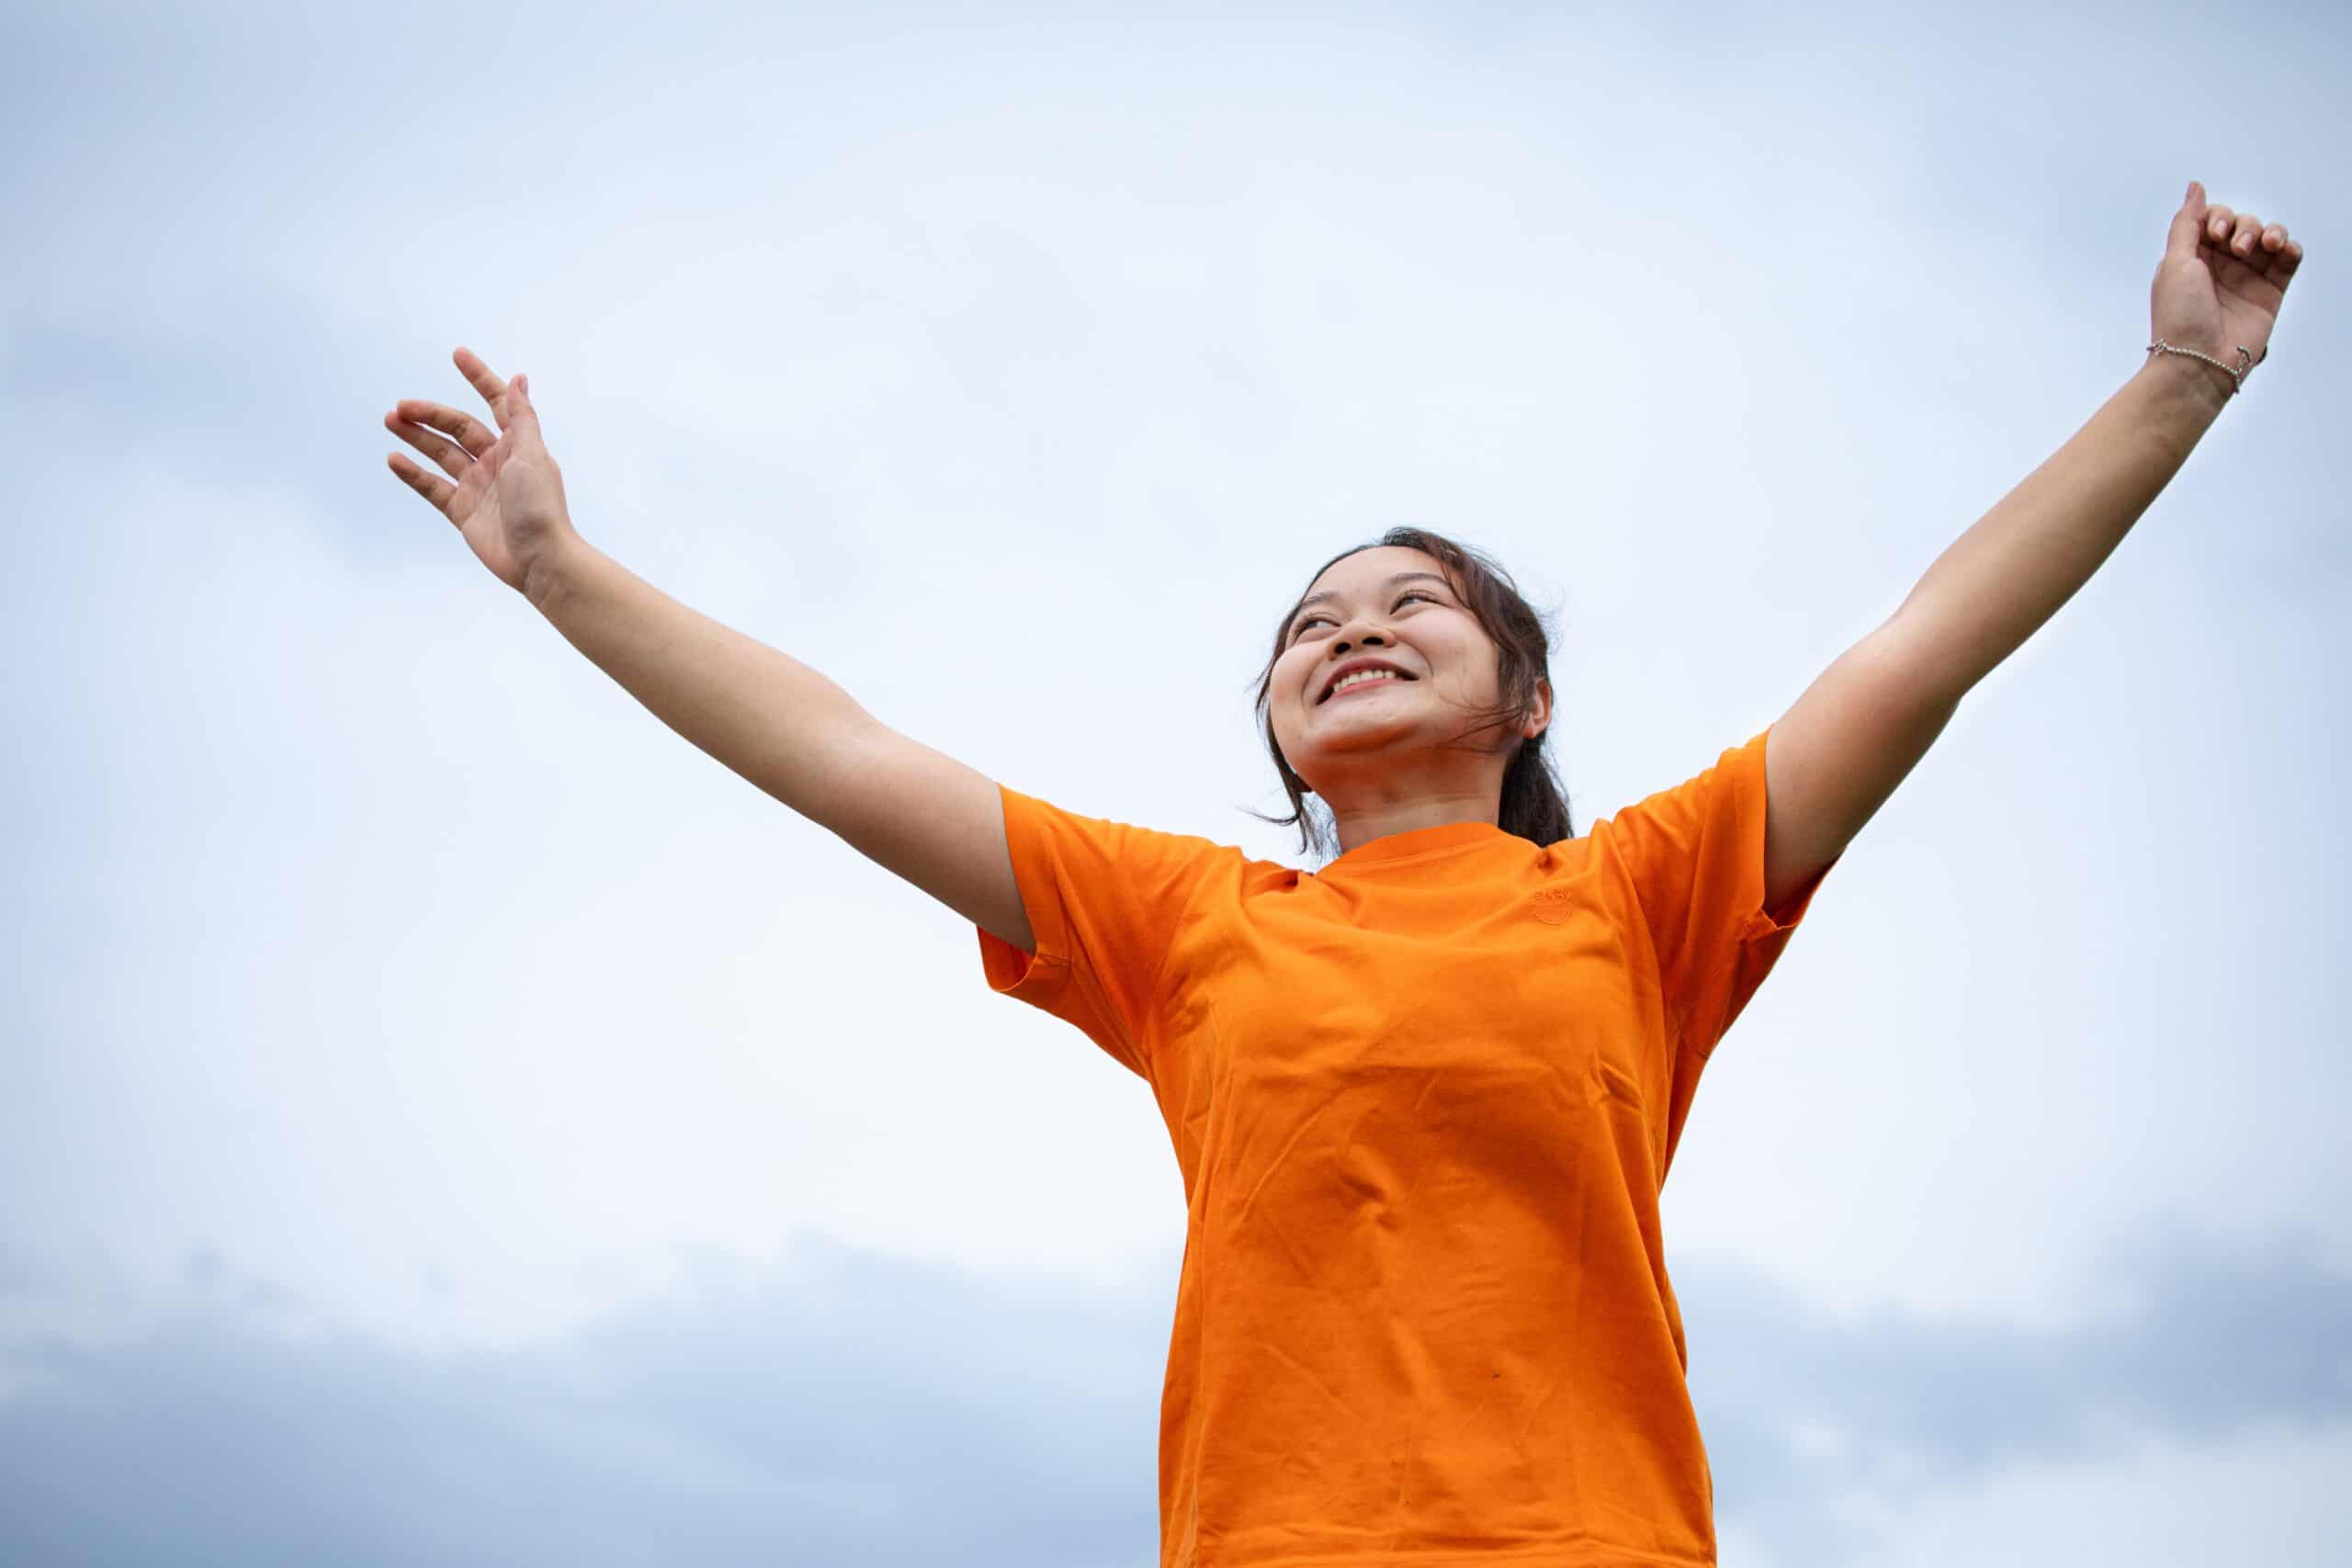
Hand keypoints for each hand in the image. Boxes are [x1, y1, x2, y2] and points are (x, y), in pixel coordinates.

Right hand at [385, 347, 577, 595]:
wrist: (539, 560)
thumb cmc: (541, 506)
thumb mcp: (531, 455)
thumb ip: (520, 417)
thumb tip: (519, 378)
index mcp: (517, 445)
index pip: (496, 402)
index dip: (479, 378)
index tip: (458, 354)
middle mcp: (497, 461)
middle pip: (458, 428)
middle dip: (431, 414)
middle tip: (400, 407)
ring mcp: (478, 486)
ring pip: (441, 454)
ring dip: (416, 437)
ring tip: (390, 421)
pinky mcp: (463, 511)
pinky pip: (433, 486)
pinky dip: (413, 473)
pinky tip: (394, 460)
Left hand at [2152, 181, 2302, 393]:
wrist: (2199, 361)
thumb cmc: (2180, 315)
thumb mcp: (2174, 262)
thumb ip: (2187, 222)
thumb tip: (2196, 186)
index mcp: (2192, 257)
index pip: (2214, 219)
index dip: (2220, 217)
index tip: (2217, 233)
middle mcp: (2220, 266)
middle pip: (2243, 224)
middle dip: (2243, 225)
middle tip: (2237, 248)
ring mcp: (2247, 278)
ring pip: (2268, 237)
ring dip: (2269, 232)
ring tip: (2264, 246)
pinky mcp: (2270, 292)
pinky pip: (2288, 259)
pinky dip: (2290, 247)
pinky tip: (2283, 249)